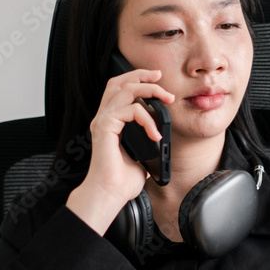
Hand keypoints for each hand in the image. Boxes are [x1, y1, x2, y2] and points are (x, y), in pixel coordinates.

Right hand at [66, 67, 174, 234]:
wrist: (109, 194)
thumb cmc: (120, 182)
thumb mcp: (141, 159)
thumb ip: (147, 146)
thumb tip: (161, 145)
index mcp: (110, 123)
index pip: (120, 90)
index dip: (137, 80)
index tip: (157, 80)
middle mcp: (104, 118)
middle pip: (119, 82)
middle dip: (141, 75)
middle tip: (159, 77)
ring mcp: (103, 121)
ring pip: (125, 90)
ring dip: (149, 90)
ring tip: (166, 99)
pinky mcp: (105, 127)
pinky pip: (130, 110)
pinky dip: (147, 119)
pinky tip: (155, 134)